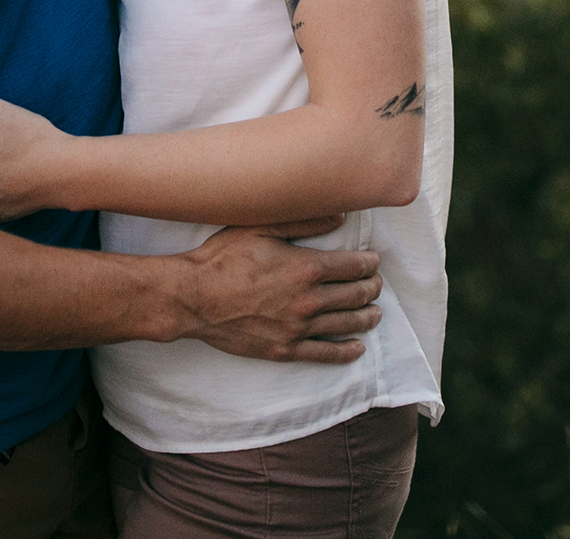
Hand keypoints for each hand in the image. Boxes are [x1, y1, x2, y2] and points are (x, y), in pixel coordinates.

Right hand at [176, 218, 384, 362]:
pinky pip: (326, 354)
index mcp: (306, 268)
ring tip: (375, 313)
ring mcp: (298, 329)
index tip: (373, 261)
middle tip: (376, 284)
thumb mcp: (260, 228)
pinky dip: (347, 351)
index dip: (369, 263)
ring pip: (347, 324)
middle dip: (372, 288)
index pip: (354, 266)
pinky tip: (357, 348)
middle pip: (356, 295)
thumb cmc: (222, 258)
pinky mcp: (285, 350)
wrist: (193, 298)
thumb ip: (302, 221)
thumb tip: (339, 216)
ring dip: (367, 317)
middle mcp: (309, 300)